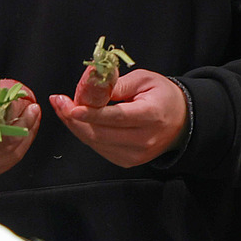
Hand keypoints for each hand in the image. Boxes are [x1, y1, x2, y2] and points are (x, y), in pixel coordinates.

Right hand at [0, 80, 39, 182]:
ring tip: (32, 116)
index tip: (23, 104)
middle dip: (25, 125)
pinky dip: (19, 147)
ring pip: (10, 157)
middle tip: (32, 107)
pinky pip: (6, 163)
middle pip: (5, 147)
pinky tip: (24, 132)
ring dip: (26, 135)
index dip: (12, 122)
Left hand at [50, 69, 187, 167]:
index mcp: (151, 116)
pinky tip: (78, 120)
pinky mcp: (128, 161)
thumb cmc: (162, 96)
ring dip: (75, 126)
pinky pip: (100, 148)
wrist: (182, 121)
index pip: (117, 117)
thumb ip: (118, 84)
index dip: (92, 114)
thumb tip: (91, 87)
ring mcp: (136, 155)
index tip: (71, 107)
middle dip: (74, 119)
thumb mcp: (145, 79)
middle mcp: (144, 140)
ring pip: (96, 143)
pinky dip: (86, 134)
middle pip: (101, 133)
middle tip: (58, 101)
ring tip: (63, 108)